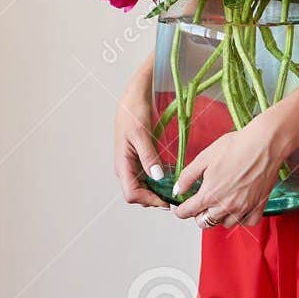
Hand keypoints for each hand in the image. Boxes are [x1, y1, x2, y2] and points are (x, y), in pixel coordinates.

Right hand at [114, 56, 170, 209]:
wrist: (134, 97)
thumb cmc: (134, 112)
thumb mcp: (142, 134)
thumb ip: (149, 157)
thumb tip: (156, 178)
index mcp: (122, 163)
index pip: (131, 194)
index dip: (149, 200)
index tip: (167, 200)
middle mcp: (126, 167)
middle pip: (138, 194)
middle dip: (155, 198)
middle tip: (176, 196)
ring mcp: (133, 164)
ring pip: (144, 187)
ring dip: (159, 191)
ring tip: (176, 188)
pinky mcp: (141, 159)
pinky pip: (149, 177)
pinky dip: (161, 181)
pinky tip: (173, 177)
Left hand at [173, 110, 283, 226]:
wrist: (265, 144)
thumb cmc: (237, 146)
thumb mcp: (204, 157)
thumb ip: (188, 176)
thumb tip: (177, 189)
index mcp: (209, 194)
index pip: (188, 212)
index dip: (180, 211)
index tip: (180, 209)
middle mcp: (225, 205)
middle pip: (205, 222)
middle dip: (199, 215)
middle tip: (201, 204)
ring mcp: (243, 208)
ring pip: (225, 224)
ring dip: (220, 217)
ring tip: (220, 204)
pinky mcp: (258, 206)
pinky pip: (247, 222)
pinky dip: (242, 218)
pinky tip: (239, 208)